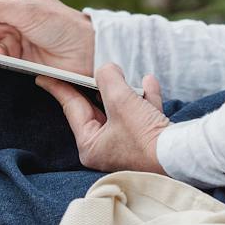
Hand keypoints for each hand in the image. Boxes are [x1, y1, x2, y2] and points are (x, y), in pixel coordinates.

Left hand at [35, 63, 170, 173]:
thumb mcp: (121, 100)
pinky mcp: (148, 143)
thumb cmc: (145, 136)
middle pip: (97, 108)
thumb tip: (106, 69)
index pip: (72, 109)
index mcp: (91, 145)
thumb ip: (108, 79)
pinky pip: (142, 115)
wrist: (182, 157)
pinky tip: (149, 83)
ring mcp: (128, 147)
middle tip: (87, 68)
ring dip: (126, 91)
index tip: (43, 76)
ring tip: (125, 75)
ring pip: (121, 111)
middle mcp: (107, 148)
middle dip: (100, 86)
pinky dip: (145, 99)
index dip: (59, 88)